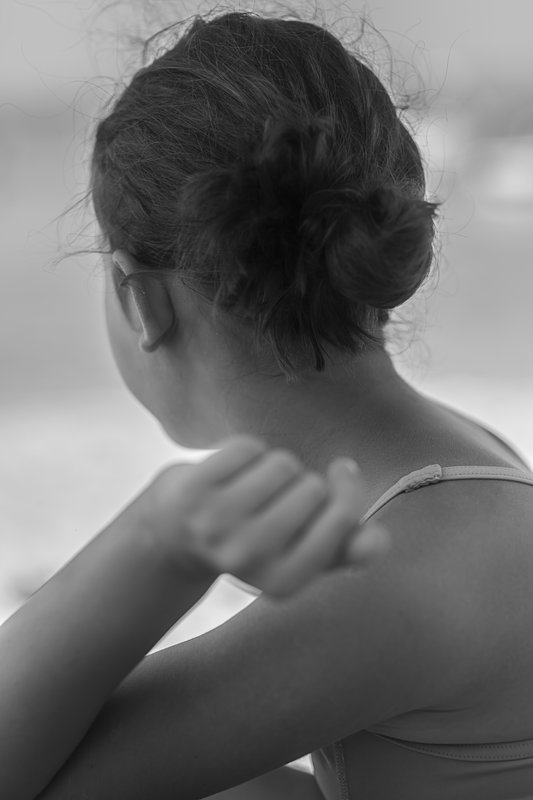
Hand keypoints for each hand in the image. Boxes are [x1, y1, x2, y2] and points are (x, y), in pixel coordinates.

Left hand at [138, 435, 389, 596]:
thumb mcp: (301, 553)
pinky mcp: (193, 488)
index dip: (348, 491)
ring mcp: (216, 523)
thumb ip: (345, 549)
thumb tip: (378, 541)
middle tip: (279, 498)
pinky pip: (248, 447)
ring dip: (277, 466)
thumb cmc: (253, 540)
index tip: (341, 474)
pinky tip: (232, 473)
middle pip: (313, 488)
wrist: (176, 534)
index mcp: (282, 583)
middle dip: (305, 482)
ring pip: (282, 464)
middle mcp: (247, 558)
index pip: (342, 522)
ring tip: (256, 487)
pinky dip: (247, 451)